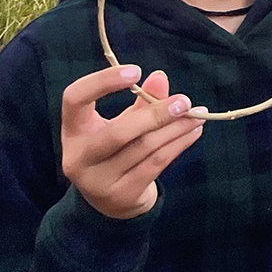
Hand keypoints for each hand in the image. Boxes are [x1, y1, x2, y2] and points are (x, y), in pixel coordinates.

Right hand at [61, 65, 204, 219]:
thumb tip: (160, 77)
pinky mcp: (121, 195)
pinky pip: (155, 164)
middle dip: (155, 114)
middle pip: (118, 132)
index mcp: (74, 130)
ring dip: (175, 128)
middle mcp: (79, 157)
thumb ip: (141, 101)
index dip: (102, 82)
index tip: (135, 70)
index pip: (74, 99)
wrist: (112, 201)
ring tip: (197, 114)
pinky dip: (178, 144)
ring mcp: (98, 181)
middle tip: (183, 101)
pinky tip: (194, 132)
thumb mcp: (121, 122)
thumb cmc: (116, 150)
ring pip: (143, 148)